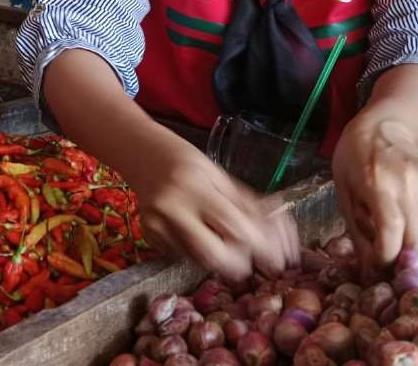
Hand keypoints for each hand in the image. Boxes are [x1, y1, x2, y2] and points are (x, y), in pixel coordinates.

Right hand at [128, 132, 299, 281]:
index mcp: (195, 185)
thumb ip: (245, 204)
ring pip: (198, 260)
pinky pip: (183, 256)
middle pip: (212, 254)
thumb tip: (277, 236)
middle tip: (248, 261)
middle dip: (238, 264)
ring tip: (224, 244)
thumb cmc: (187, 162)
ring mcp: (156, 224)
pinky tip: (198, 236)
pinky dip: (199, 254)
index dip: (259, 245)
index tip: (276, 256)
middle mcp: (172, 207)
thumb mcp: (218, 175)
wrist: (141, 153)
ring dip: (220, 260)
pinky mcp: (148, 236)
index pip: (233, 225)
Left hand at [332, 115, 417, 268]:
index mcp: (380, 188)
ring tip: (412, 245)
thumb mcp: (345, 197)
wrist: (379, 126)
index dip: (389, 259)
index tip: (381, 265)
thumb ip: (359, 236)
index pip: (394, 237)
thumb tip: (371, 275)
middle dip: (410, 259)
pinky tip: (417, 218)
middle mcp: (411, 184)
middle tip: (398, 260)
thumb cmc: (353, 162)